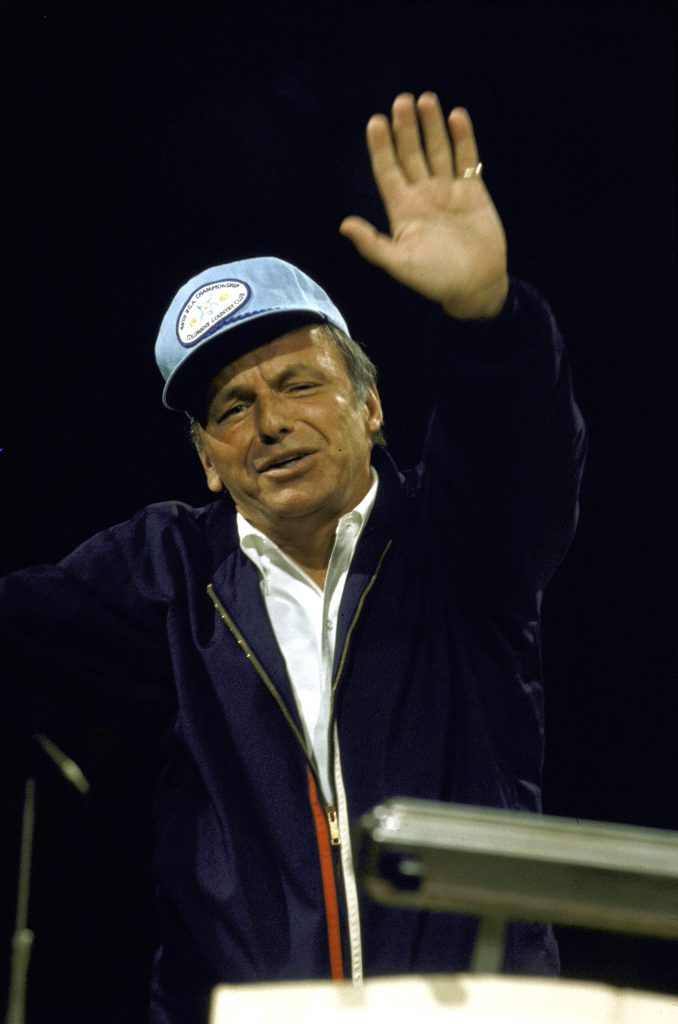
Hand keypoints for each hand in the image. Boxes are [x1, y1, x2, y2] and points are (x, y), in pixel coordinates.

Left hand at [340, 93, 508, 319]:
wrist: (476, 286)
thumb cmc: (435, 280)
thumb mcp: (399, 264)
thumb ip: (372, 244)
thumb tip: (344, 225)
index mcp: (402, 209)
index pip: (388, 171)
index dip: (381, 147)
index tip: (375, 122)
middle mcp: (423, 195)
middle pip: (411, 153)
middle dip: (406, 128)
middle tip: (401, 101)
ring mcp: (448, 190)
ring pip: (437, 150)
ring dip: (432, 126)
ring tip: (426, 100)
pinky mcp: (472, 191)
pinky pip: (466, 158)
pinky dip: (462, 138)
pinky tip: (456, 116)